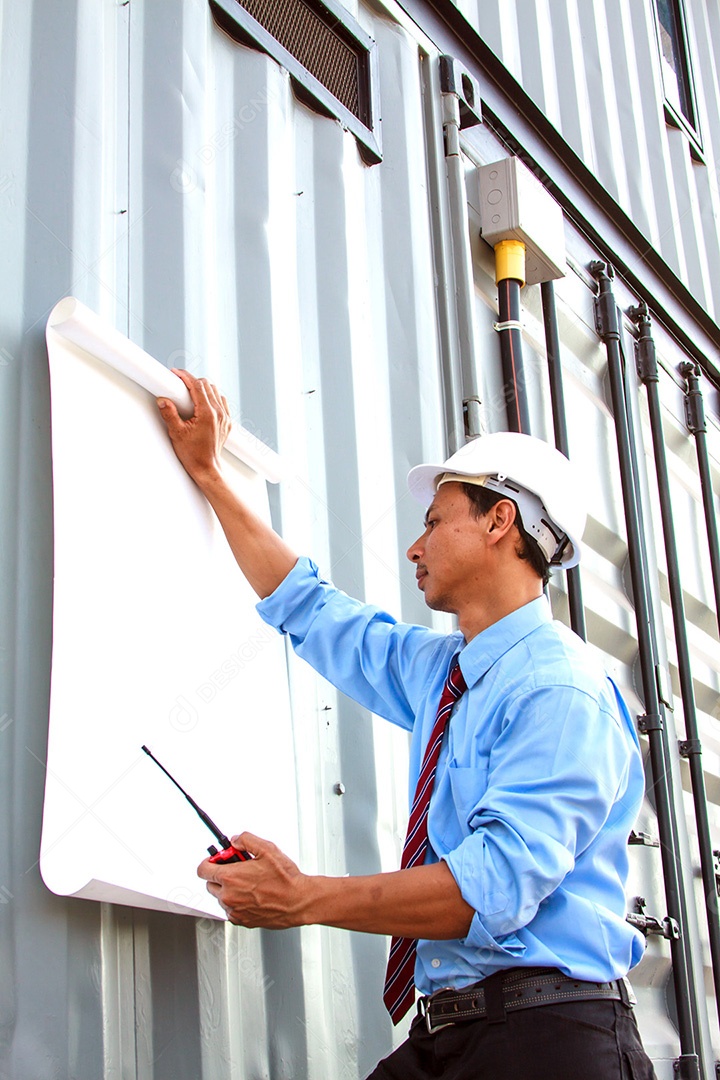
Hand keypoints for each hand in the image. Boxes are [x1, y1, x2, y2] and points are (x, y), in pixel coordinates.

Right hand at [157, 369, 230, 483]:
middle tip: (179, 384)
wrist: (206, 468)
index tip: (175, 373)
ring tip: (189, 392)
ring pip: (215, 391)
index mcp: (208, 414)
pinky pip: (222, 401)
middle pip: (207, 385)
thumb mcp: (176, 433)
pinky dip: (212, 397)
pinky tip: (202, 402)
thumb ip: (169, 414)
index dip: (185, 376)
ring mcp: (225, 417)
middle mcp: (219, 413)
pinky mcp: (227, 422)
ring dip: (203, 388)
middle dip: (192, 381)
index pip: (197, 386)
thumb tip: (163, 400)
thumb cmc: (193, 454)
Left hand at [197, 832, 309, 927]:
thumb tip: (235, 840)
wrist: (298, 901)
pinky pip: (231, 910)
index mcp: (230, 878)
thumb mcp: (267, 849)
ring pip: (221, 897)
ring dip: (229, 890)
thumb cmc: (285, 879)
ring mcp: (234, 910)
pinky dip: (237, 902)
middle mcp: (228, 896)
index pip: (203, 870)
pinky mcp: (241, 921)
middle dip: (220, 875)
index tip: (217, 860)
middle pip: (210, 884)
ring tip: (249, 883)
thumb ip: (246, 840)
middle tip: (237, 869)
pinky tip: (253, 895)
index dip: (209, 862)